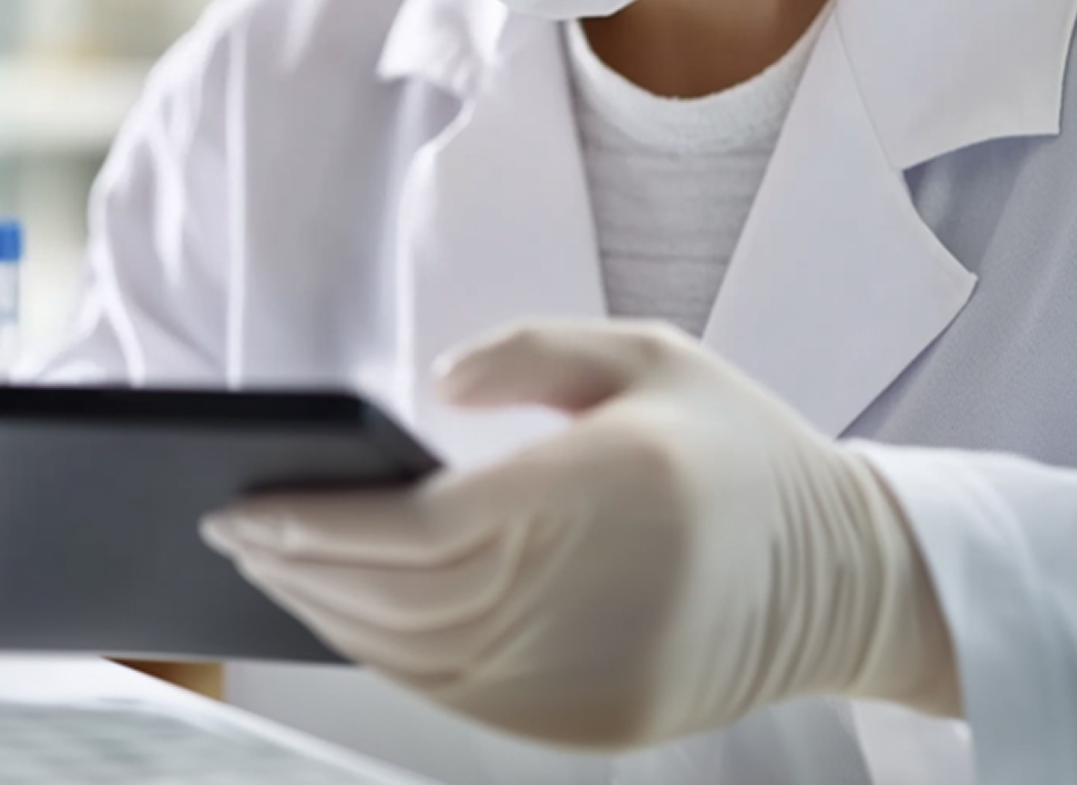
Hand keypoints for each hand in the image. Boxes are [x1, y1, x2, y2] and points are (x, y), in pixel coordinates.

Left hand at [200, 320, 961, 747]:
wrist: (846, 572)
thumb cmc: (734, 447)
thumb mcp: (650, 353)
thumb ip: (532, 352)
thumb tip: (425, 394)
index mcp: (616, 484)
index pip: (430, 522)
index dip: (325, 521)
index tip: (248, 502)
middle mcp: (606, 588)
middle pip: (408, 594)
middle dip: (303, 565)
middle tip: (230, 529)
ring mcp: (602, 671)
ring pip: (422, 654)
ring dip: (332, 615)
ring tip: (274, 569)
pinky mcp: (600, 723)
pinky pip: (462, 698)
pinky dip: (389, 660)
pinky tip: (348, 619)